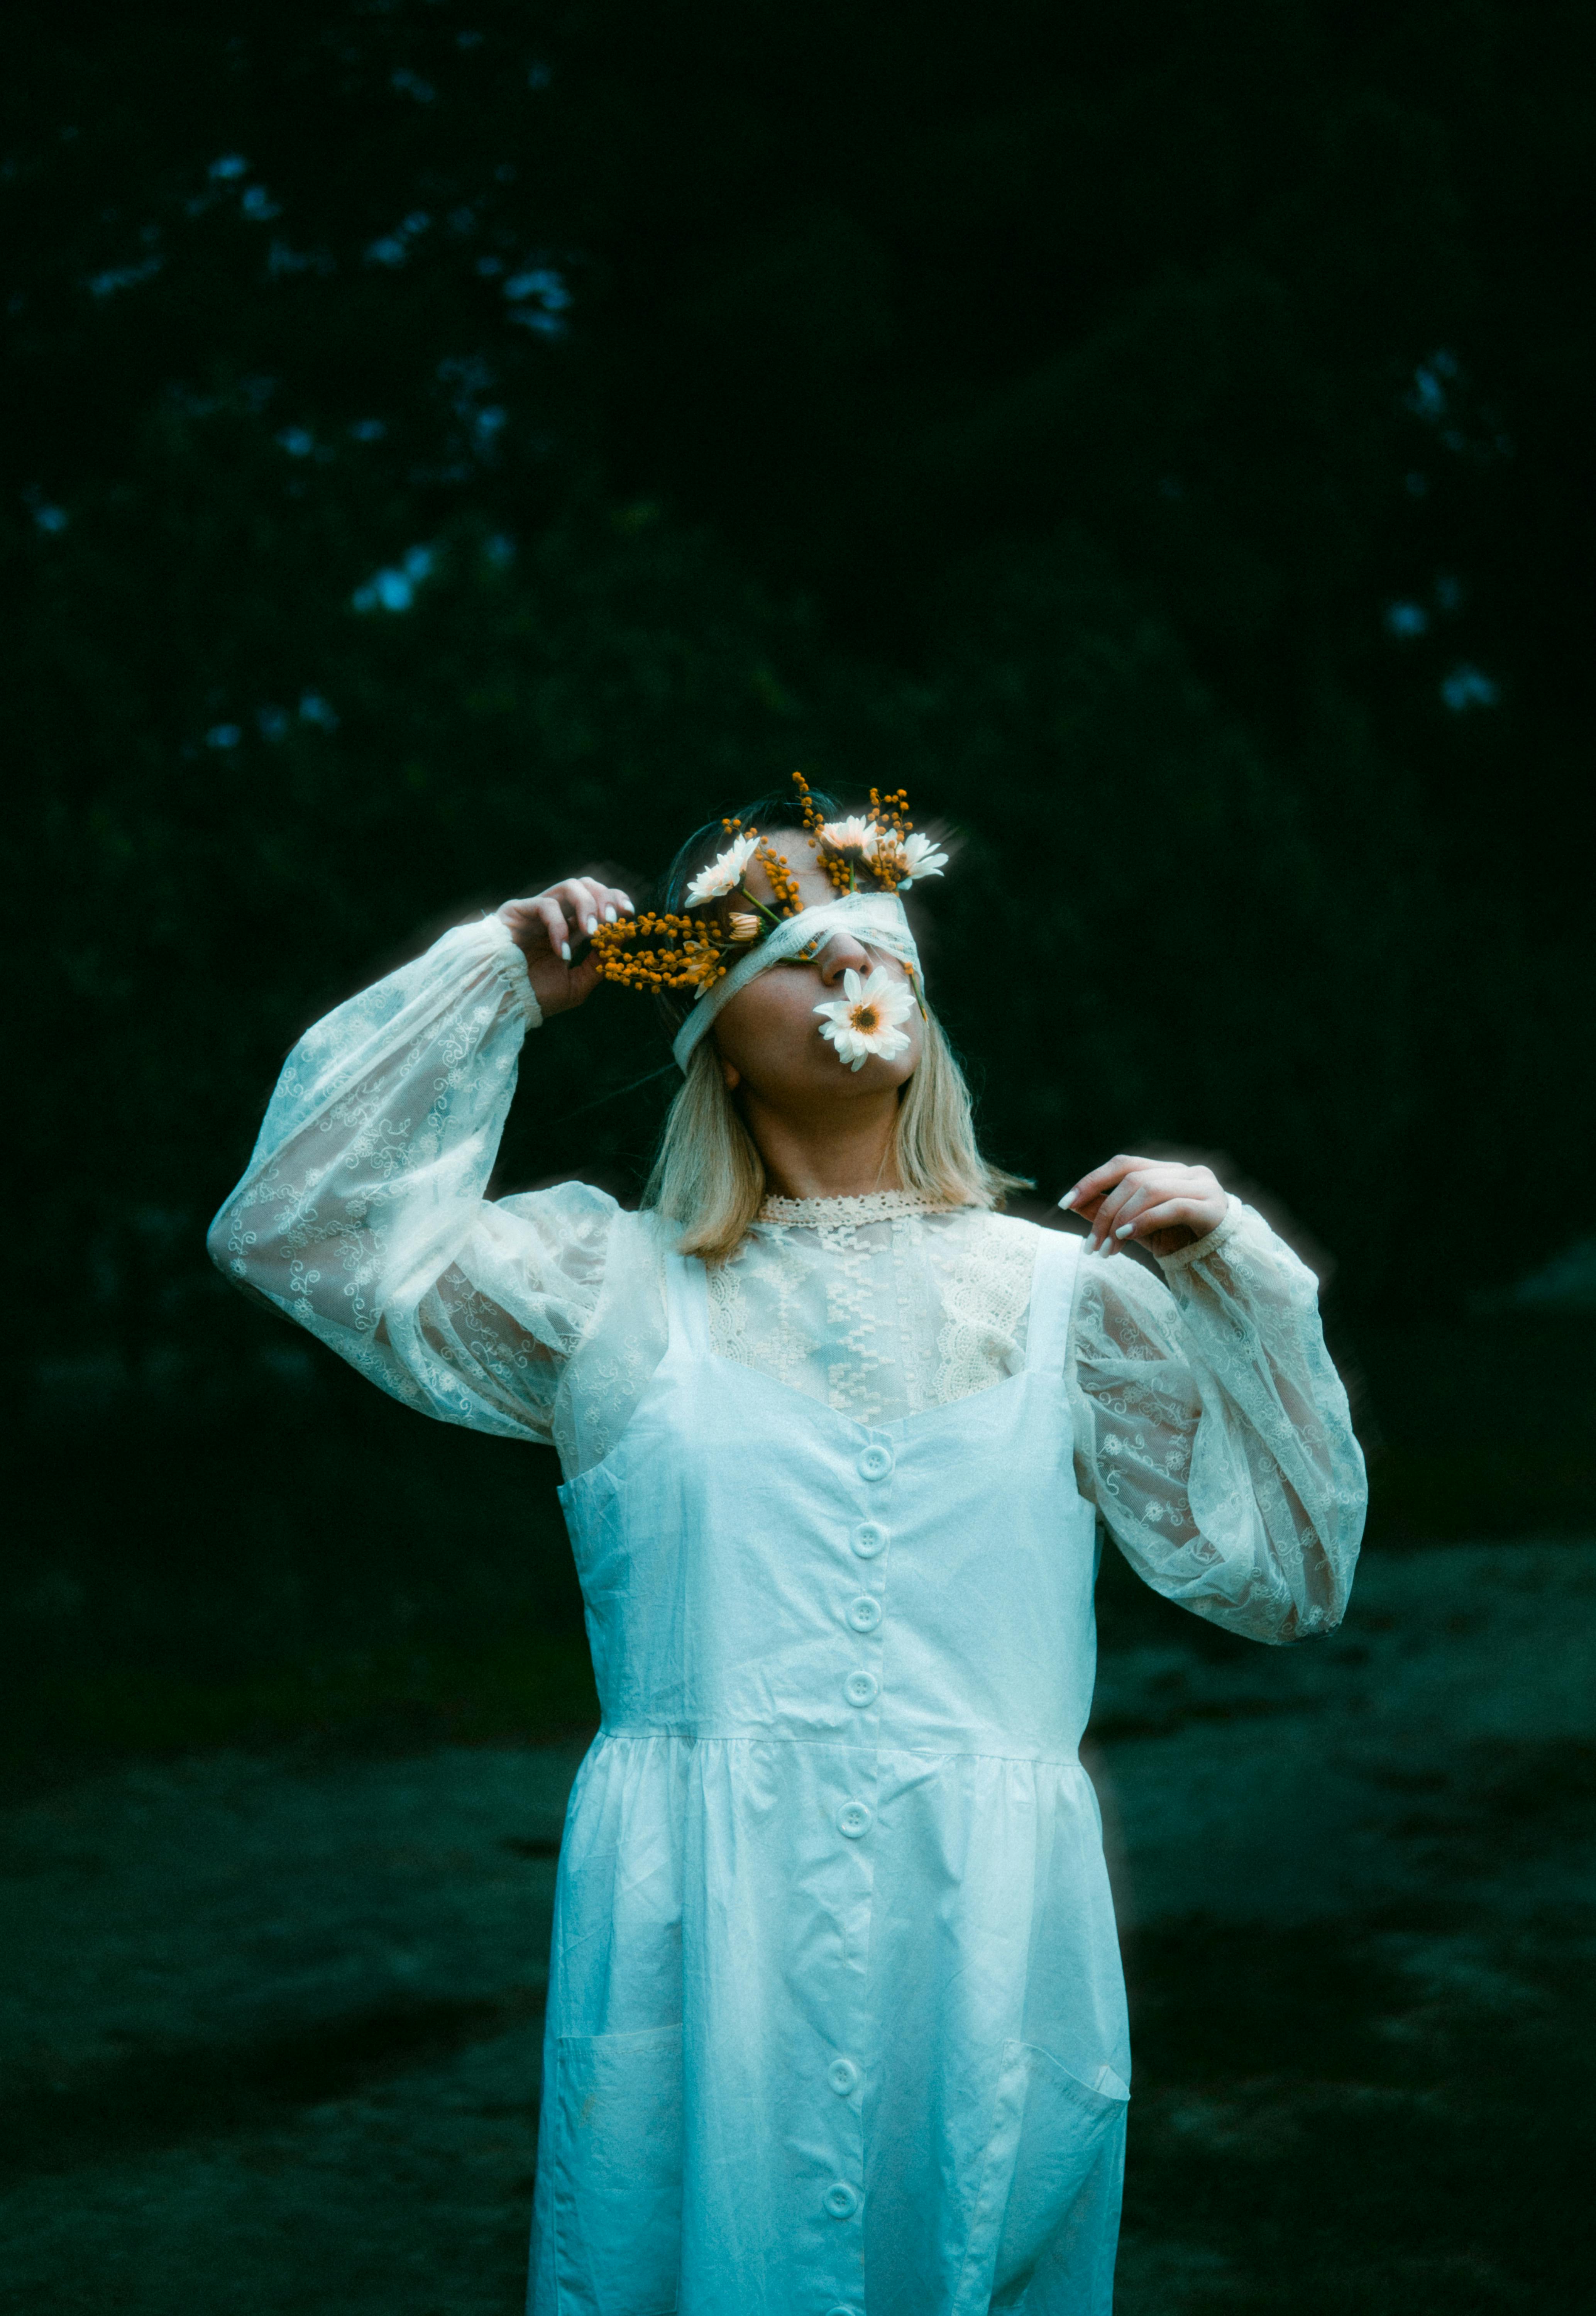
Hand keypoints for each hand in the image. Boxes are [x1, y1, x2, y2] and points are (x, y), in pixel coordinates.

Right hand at [498, 875, 634, 1017]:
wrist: (503, 1005)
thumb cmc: (536, 995)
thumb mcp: (578, 983)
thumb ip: (600, 962)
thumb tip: (625, 936)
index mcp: (570, 929)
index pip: (597, 901)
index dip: (615, 900)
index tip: (631, 914)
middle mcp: (555, 915)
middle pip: (586, 885)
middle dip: (605, 897)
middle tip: (614, 919)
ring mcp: (536, 910)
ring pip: (569, 886)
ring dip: (587, 905)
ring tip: (593, 931)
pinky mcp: (517, 911)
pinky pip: (545, 906)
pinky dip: (559, 926)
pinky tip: (560, 951)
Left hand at [1060, 1153, 1227, 1258]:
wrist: (1224, 1266)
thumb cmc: (1181, 1243)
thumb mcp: (1139, 1229)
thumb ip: (1111, 1214)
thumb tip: (1073, 1204)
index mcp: (1167, 1171)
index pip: (1123, 1163)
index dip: (1092, 1180)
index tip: (1065, 1203)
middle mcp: (1187, 1172)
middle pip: (1132, 1179)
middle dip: (1104, 1212)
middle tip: (1091, 1246)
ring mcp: (1203, 1187)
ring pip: (1150, 1190)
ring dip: (1121, 1221)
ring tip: (1108, 1250)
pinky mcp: (1213, 1208)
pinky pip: (1173, 1207)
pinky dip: (1145, 1221)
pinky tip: (1126, 1238)